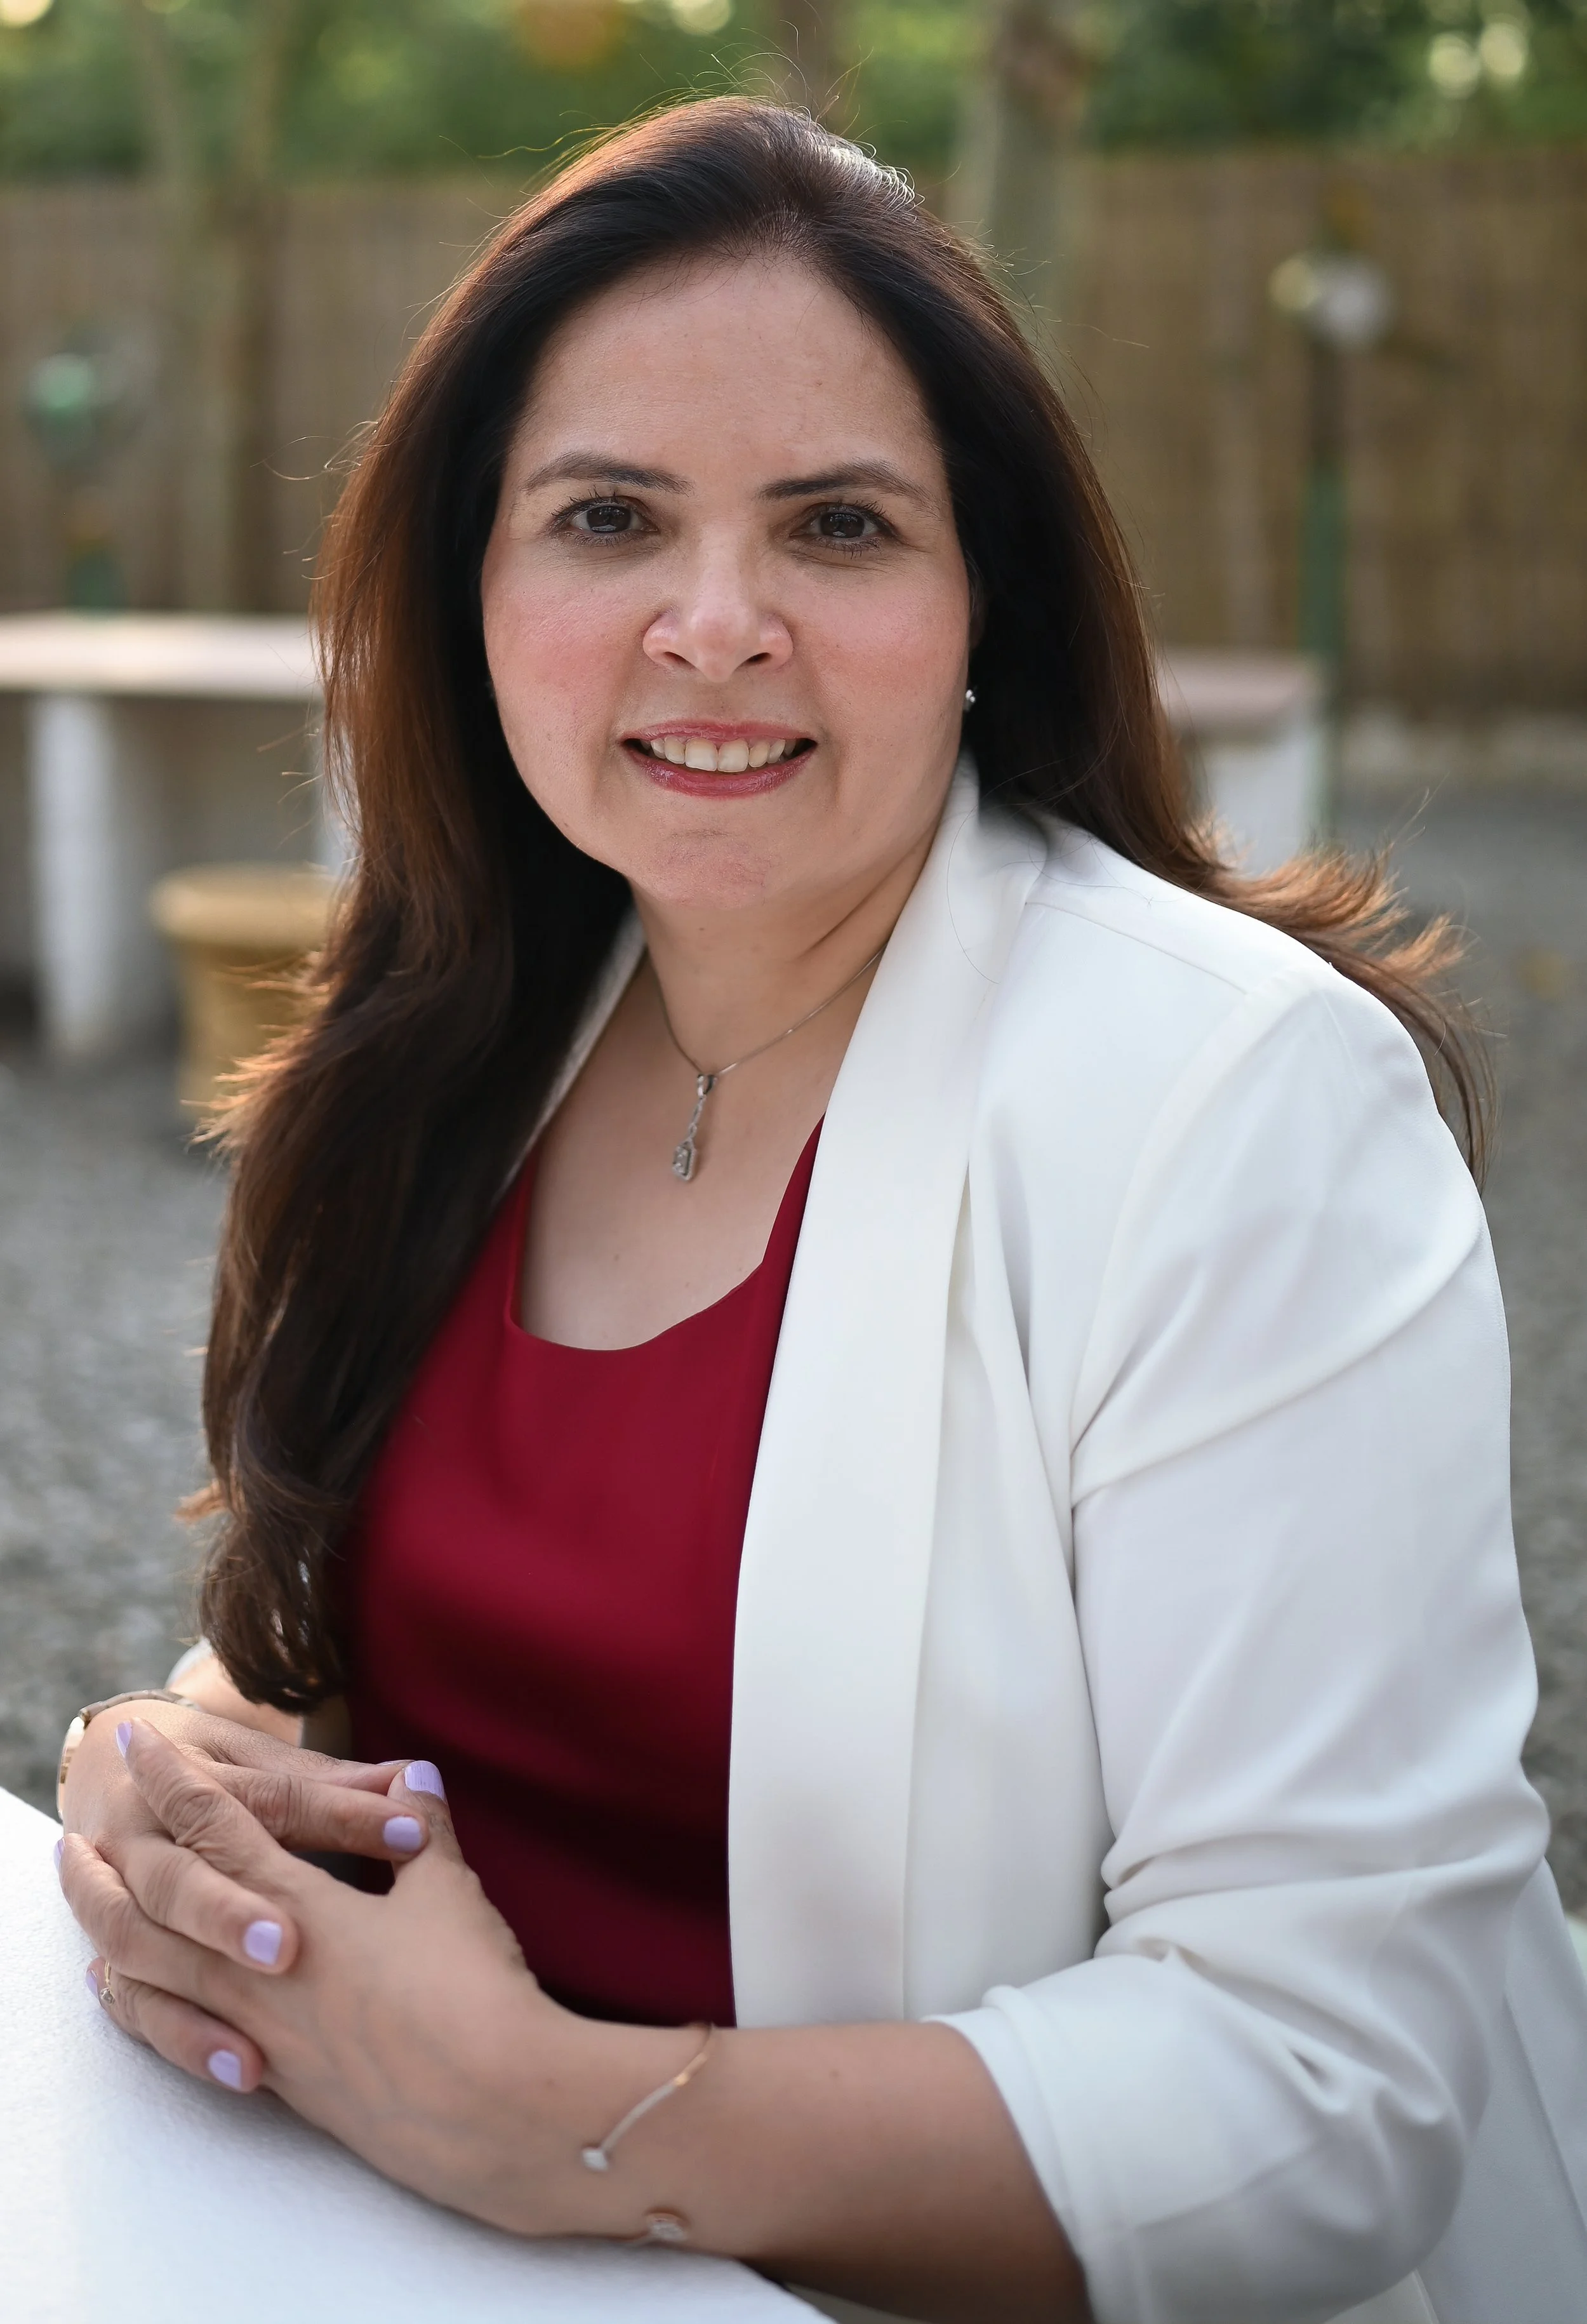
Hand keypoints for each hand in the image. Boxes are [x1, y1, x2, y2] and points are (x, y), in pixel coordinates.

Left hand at [60, 1721, 614, 2233]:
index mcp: (297, 1903)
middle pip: (161, 1899)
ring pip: (155, 1973)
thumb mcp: (448, 1893)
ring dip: (112, 1933)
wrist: (487, 2110)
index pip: (217, 1825)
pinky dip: (147, 2010)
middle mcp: (259, 1966)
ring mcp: (259, 2028)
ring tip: (89, 1913)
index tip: (138, 1742)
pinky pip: (181, 2038)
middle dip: (117, 1856)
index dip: (174, 1778)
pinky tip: (140, 2002)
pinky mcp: (277, 2084)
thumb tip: (412, 1780)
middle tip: (79, 1830)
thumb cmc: (468, 1989)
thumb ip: (422, 1831)